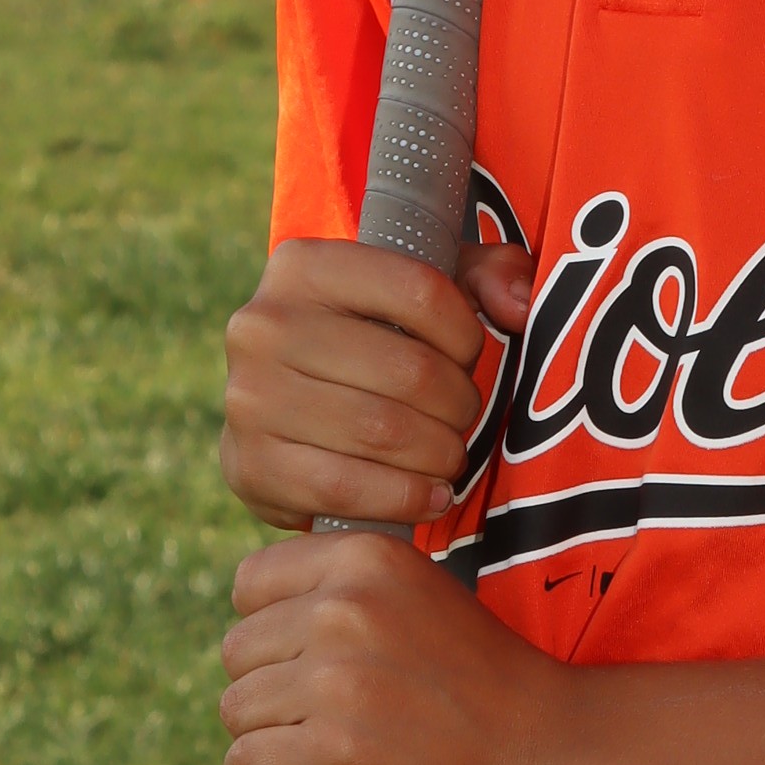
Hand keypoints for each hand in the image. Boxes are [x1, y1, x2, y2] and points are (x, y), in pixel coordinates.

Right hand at [220, 232, 532, 532]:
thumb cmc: (373, 345)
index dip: (465, 333)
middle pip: (409, 371)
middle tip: (461, 418)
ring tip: (447, 455)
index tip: (466, 355)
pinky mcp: (249, 466)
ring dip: (439, 453)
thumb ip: (491, 275)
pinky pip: (347, 489)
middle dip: (458, 404)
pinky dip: (404, 498)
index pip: (420, 290)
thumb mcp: (430, 291)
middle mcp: (262, 324)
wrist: (287, 419)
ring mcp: (246, 398)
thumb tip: (518, 306)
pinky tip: (428, 495)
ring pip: (384, 432)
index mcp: (303, 266)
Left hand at [221, 527, 566, 764]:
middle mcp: (344, 609)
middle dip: (264, 687)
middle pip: (239, 651)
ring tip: (304, 754)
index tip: (297, 659)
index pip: (252, 585)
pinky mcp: (336, 752)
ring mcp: (337, 682)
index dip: (266, 625)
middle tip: (312, 718)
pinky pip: (246, 762)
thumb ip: (359, 590)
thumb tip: (277, 611)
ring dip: (260, 738)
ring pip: (237, 709)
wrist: (551, 750)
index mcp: (365, 559)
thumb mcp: (423, 596)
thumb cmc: (487, 682)